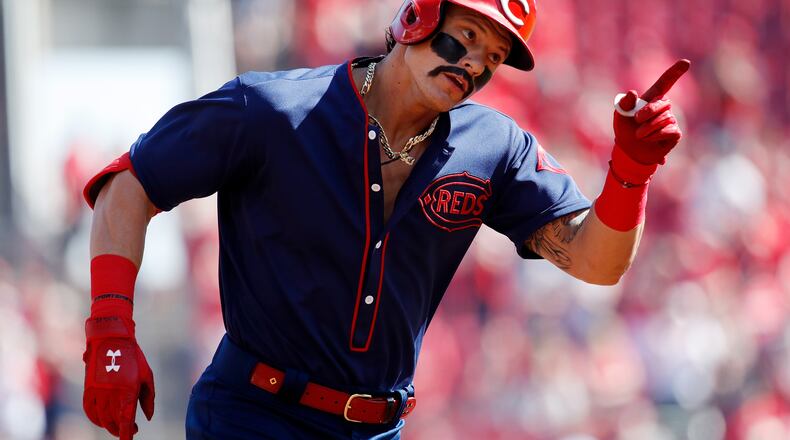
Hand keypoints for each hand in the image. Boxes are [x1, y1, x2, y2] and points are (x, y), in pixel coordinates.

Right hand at [83, 316, 154, 438]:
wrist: (111, 339)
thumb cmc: (133, 357)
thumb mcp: (147, 375)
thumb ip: (148, 398)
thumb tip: (147, 417)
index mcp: (128, 391)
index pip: (125, 419)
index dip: (126, 433)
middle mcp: (111, 394)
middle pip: (114, 421)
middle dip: (121, 429)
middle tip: (131, 429)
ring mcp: (98, 392)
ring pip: (102, 418)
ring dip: (110, 426)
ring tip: (118, 426)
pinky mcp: (88, 389)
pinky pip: (89, 410)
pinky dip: (95, 419)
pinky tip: (102, 421)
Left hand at [613, 59, 689, 164]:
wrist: (629, 151)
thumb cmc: (626, 129)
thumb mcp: (620, 115)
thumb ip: (624, 103)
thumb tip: (632, 93)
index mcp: (651, 98)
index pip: (665, 82)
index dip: (675, 72)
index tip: (686, 62)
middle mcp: (664, 107)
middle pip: (661, 103)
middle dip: (647, 112)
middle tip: (637, 121)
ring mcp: (671, 119)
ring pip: (663, 119)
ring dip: (647, 129)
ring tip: (640, 135)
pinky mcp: (675, 133)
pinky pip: (668, 130)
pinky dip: (655, 136)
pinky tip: (650, 139)